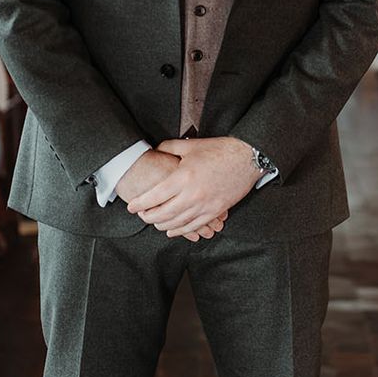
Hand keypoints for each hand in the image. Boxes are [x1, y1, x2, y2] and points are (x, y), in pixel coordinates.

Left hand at [127, 137, 260, 239]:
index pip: (155, 196)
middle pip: (163, 213)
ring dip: (162, 225)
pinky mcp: (215, 211)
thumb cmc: (218, 149)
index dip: (140, 203)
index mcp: (183, 177)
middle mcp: (192, 194)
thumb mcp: (190, 145)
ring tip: (154, 223)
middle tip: (141, 216)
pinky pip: (194, 226)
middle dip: (149, 217)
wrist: (246, 158)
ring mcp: (204, 205)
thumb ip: (169, 148)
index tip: (131, 207)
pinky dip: (181, 231)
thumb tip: (155, 150)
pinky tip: (172, 231)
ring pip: (177, 223)